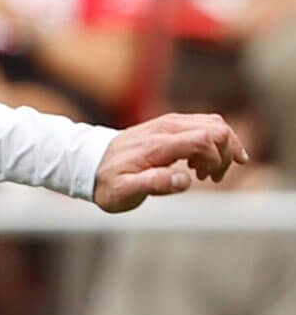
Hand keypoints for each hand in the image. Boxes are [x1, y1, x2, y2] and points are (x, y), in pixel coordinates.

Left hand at [93, 113, 249, 211]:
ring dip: (222, 147)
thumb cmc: (106, 183)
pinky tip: (202, 162)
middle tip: (212, 177)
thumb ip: (153, 184)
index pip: (206, 139)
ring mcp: (169, 122)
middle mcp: (167, 127)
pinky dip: (214, 141)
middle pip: (217, 128)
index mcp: (159, 144)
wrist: (87, 164)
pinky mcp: (169, 123)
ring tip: (206, 173)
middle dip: (226, 153)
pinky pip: (203, 124)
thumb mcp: (123, 192)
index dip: (216, 159)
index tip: (205, 179)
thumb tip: (184, 179)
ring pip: (214, 124)